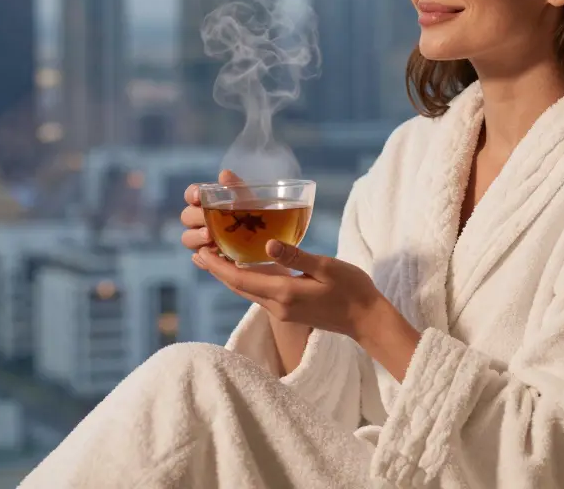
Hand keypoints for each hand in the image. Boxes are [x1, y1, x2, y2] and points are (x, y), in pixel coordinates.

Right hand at [180, 170, 291, 275]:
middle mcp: (202, 220)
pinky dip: (202, 257)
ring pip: (187, 238)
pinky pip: (198, 259)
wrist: (273, 242)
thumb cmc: (257, 217)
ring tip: (210, 237)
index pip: (192, 195)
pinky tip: (213, 254)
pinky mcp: (209, 258)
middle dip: (195, 218)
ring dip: (195, 237)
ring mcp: (203, 240)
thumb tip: (224, 174)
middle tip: (208, 222)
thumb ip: (238, 188)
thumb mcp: (251, 203)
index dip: (192, 194)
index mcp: (209, 203)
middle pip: (186, 217)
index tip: (199, 196)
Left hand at [193, 240, 383, 340]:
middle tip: (197, 252)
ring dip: (229, 277)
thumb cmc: (352, 290)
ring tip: (213, 260)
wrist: (366, 320)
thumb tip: (268, 243)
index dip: (217, 266)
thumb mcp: (327, 266)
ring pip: (247, 292)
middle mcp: (278, 306)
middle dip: (217, 270)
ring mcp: (283, 312)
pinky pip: (259, 294)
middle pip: (238, 287)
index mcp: (284, 293)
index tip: (200, 252)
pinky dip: (246, 281)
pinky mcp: (289, 312)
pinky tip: (244, 269)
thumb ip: (296, 255)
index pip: (241, 279)